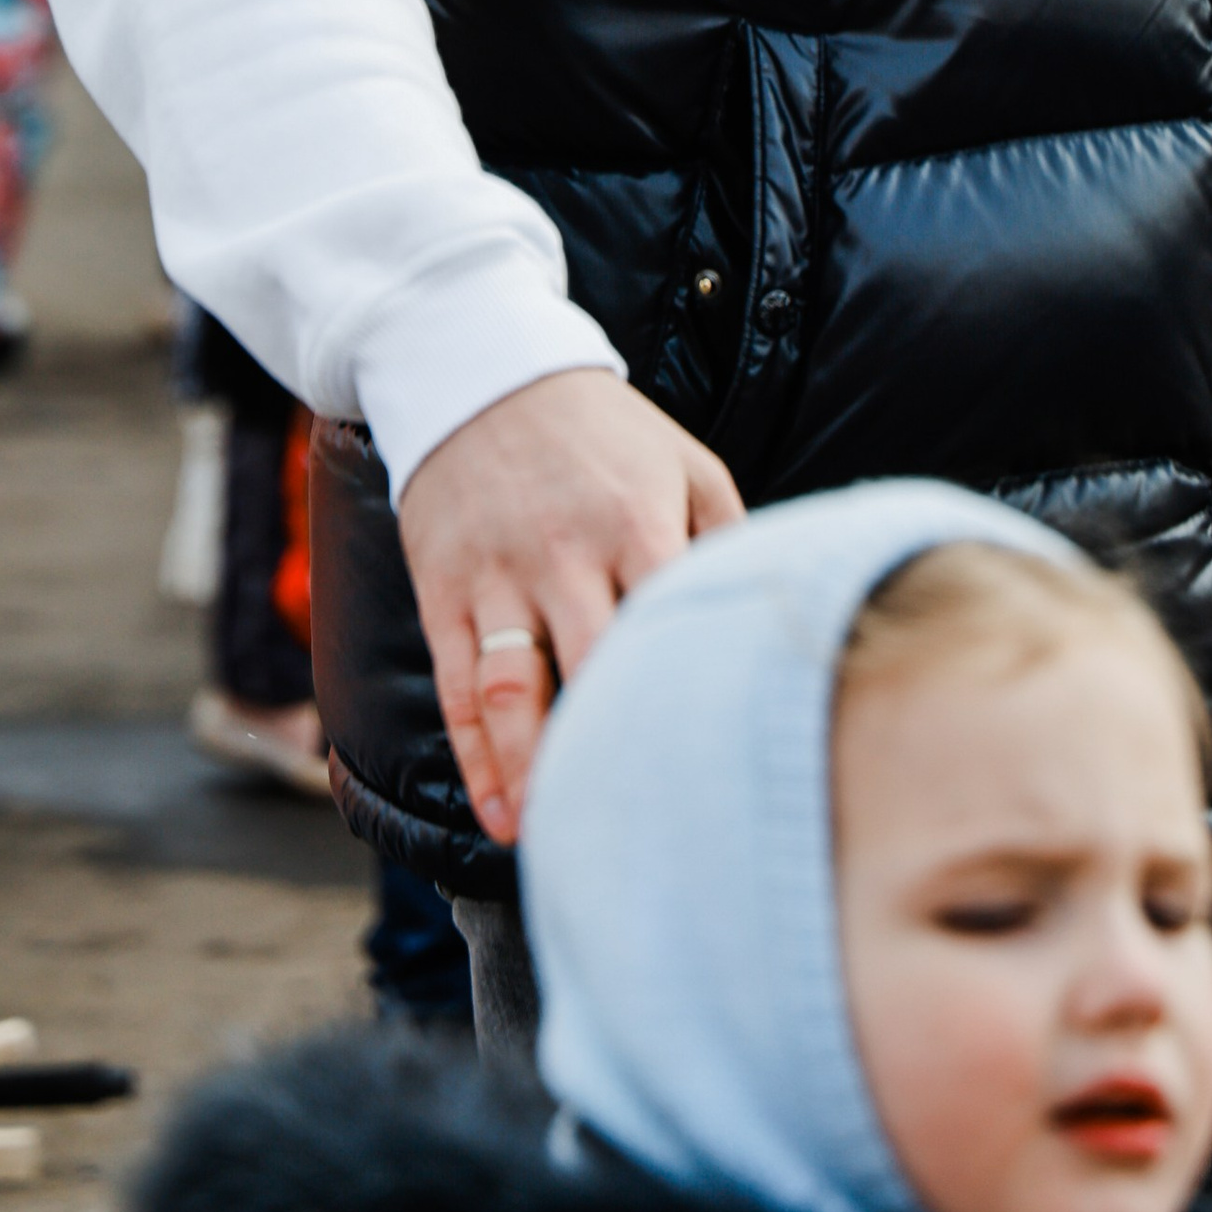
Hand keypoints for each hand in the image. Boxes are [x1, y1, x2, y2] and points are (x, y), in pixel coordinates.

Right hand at [398, 370, 741, 845]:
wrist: (483, 370)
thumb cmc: (605, 436)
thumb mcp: (686, 465)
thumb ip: (729, 542)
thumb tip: (766, 630)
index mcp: (640, 524)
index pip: (672, 632)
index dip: (694, 708)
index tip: (724, 778)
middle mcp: (566, 555)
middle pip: (594, 674)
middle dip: (619, 754)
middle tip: (651, 836)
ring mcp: (498, 576)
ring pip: (515, 691)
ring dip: (535, 772)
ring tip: (562, 842)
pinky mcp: (446, 589)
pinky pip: (458, 686)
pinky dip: (477, 757)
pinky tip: (502, 811)